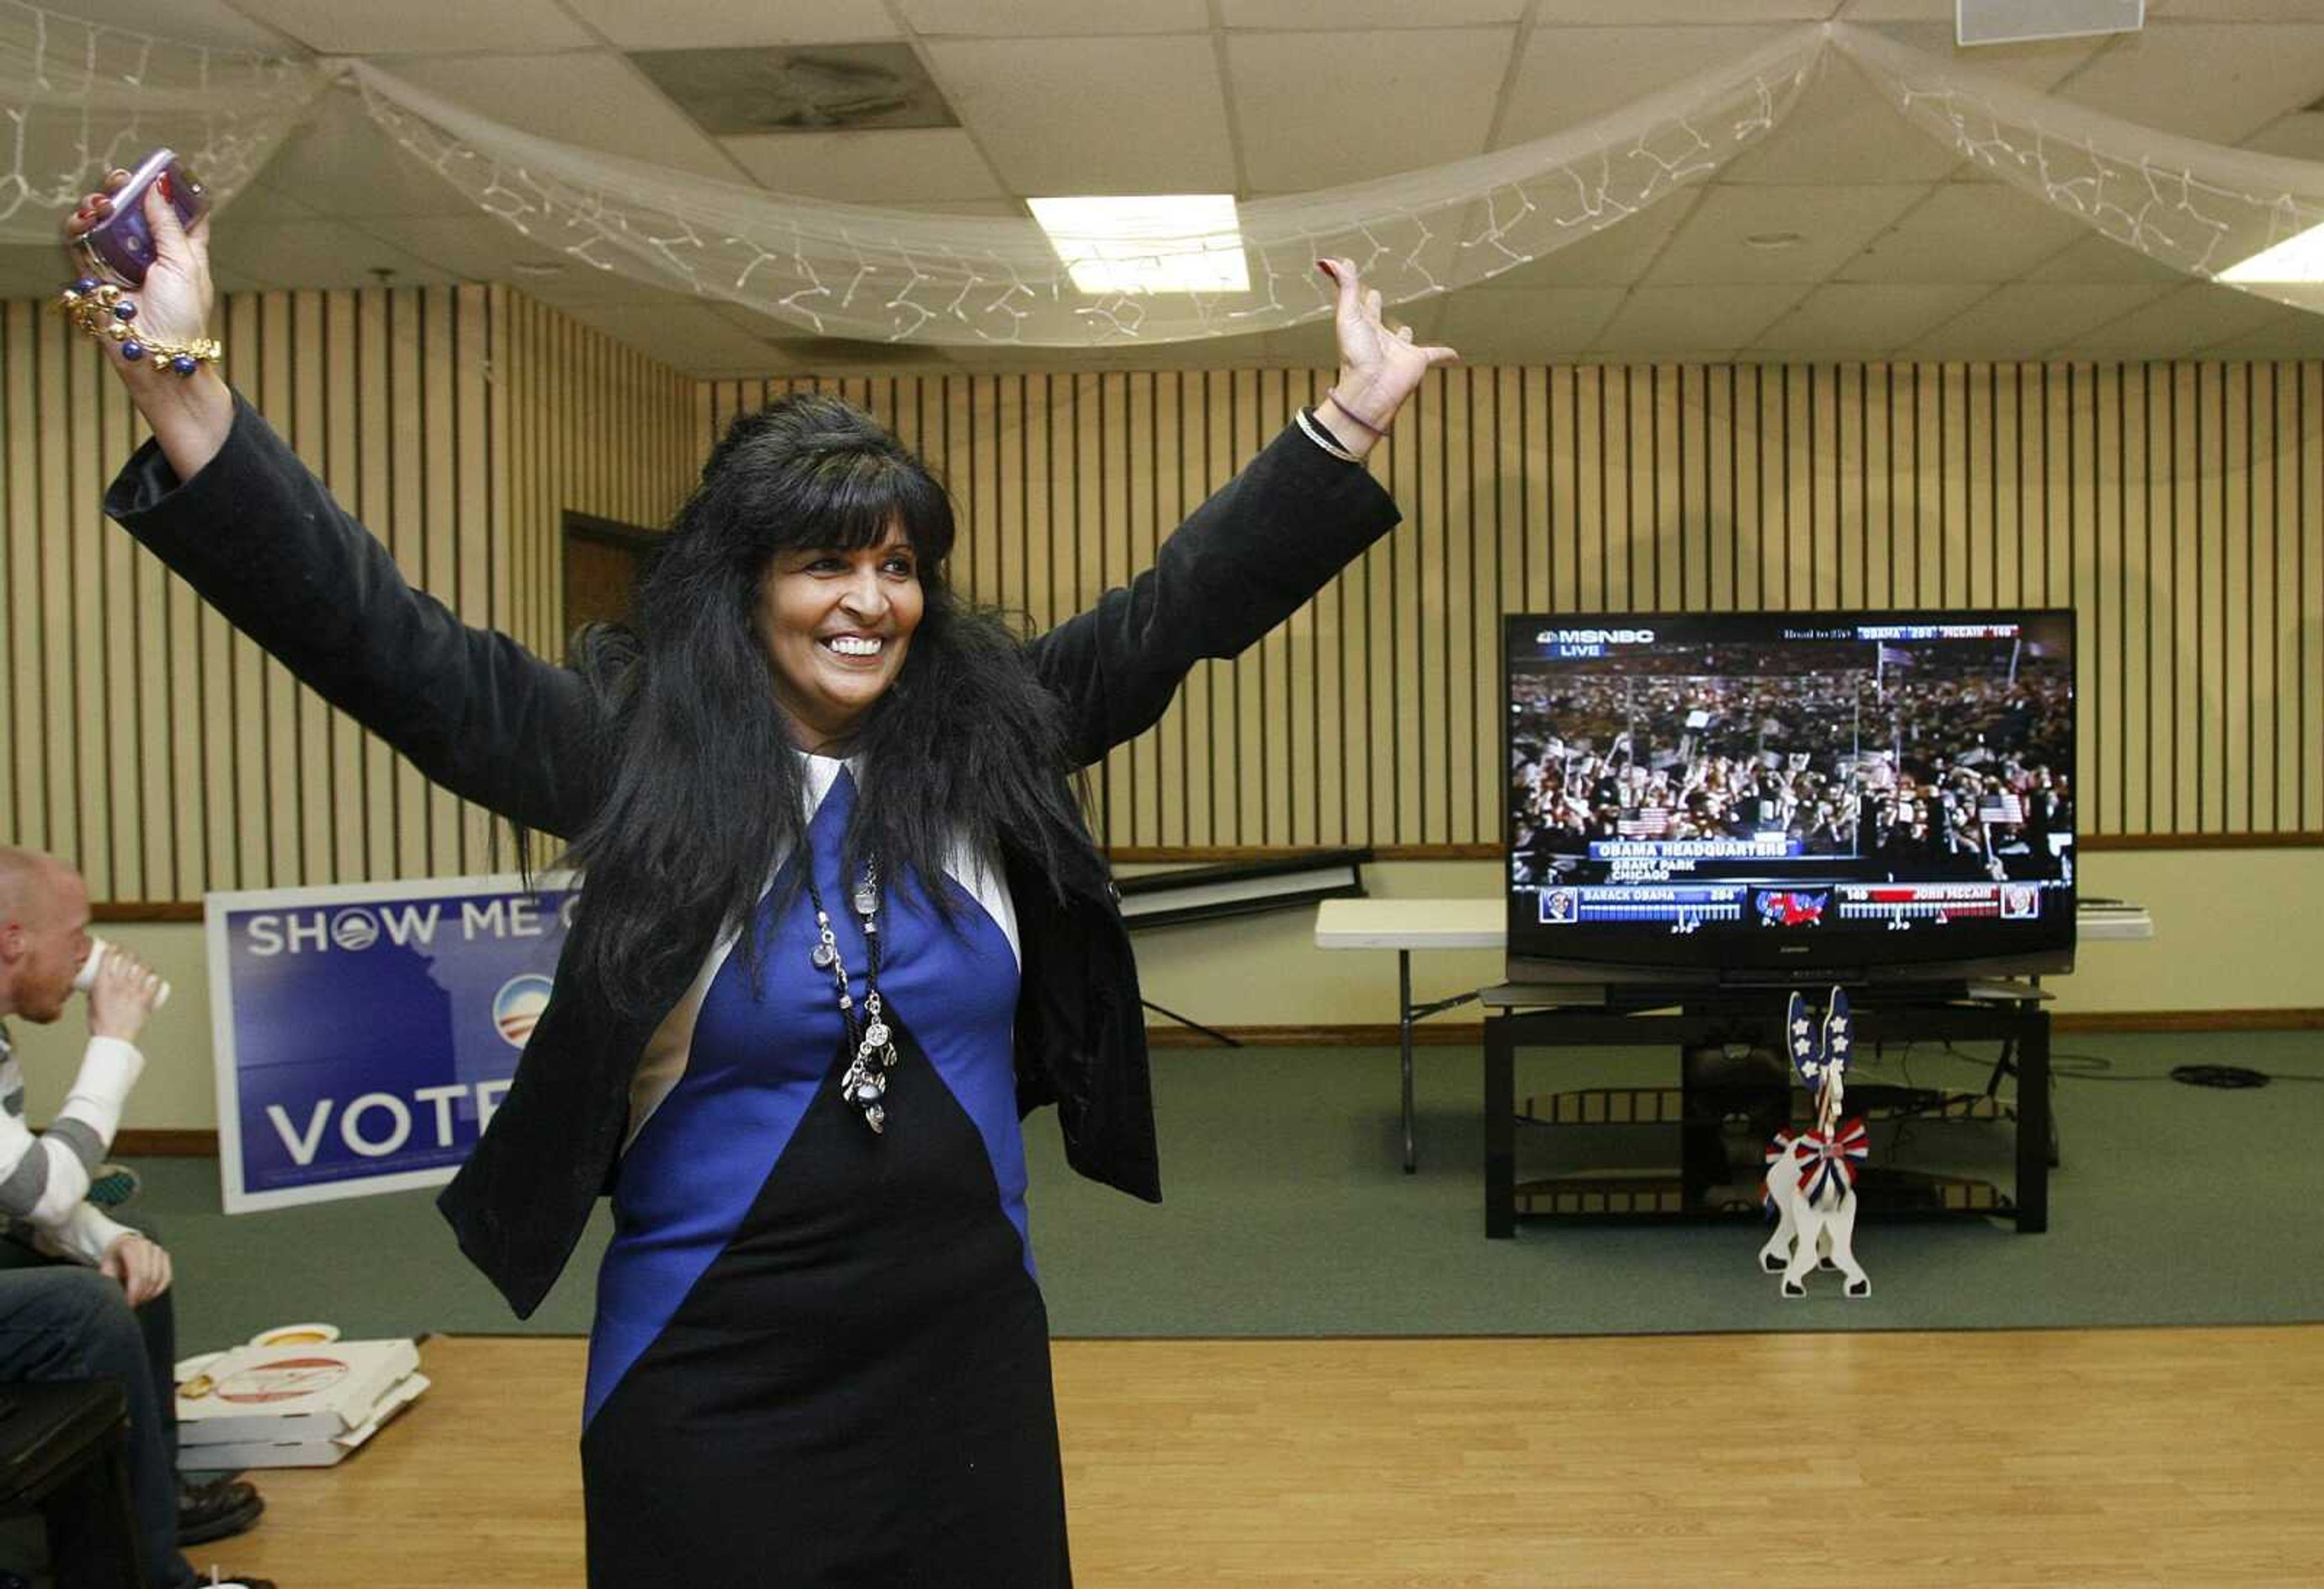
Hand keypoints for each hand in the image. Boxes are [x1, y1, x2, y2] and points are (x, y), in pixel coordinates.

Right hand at [63, 170, 215, 360]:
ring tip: (101, 204)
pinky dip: (78, 227)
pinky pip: (82, 243)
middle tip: (120, 179)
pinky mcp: (97, 275)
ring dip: (99, 206)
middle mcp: (152, 253)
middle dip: (126, 191)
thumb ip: (167, 225)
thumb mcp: (184, 263)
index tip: (164, 171)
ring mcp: (123, 263)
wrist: (156, 353)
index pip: (182, 214)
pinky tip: (84, 220)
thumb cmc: (181, 314)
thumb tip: (158, 187)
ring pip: (105, 223)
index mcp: (184, 251)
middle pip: (136, 212)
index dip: (174, 191)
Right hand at [87, 945, 164, 1042]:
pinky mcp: (145, 999)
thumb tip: (96, 985)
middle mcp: (118, 984)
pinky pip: (155, 983)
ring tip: (144, 969)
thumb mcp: (92, 1004)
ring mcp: (133, 991)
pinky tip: (155, 980)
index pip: (108, 958)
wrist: (113, 1038)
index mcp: (101, 984)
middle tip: (131, 958)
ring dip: (144, 966)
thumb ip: (95, 993)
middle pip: (128, 958)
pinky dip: (156, 980)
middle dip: (131, 954)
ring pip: (143, 968)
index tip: (115, 948)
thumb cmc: (100, 1024)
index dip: (113, 949)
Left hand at [100, 1232, 173, 1307]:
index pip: (138, 1273)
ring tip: (138, 1300)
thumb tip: (115, 1295)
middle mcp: (146, 1246)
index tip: (128, 1303)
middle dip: (141, 1293)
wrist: (122, 1246)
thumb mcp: (106, 1267)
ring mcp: (157, 1250)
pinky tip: (148, 1296)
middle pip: (150, 1276)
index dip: (134, 1290)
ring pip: (159, 1277)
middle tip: (132, 1304)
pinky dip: (159, 1289)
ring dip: (149, 1293)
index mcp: (130, 1246)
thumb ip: (109, 1279)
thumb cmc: (112, 1259)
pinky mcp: (164, 1257)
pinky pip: (167, 1277)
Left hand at [1315, 257, 1457, 453]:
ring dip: (1405, 335)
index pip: (1359, 305)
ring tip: (1406, 330)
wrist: (1371, 388)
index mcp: (1362, 327)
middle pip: (1377, 320)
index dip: (1355, 291)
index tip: (1351, 272)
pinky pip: (1435, 354)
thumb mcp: (1349, 315)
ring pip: (1403, 339)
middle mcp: (1379, 338)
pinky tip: (1455, 355)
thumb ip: (1345, 287)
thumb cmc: (1356, 355)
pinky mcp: (1418, 360)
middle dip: (1375, 310)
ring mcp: (1399, 350)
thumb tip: (1331, 260)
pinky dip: (1446, 354)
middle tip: (1375, 296)